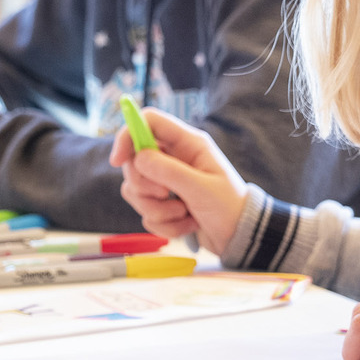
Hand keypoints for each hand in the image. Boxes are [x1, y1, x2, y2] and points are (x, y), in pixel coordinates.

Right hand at [109, 107, 247, 254]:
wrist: (241, 237)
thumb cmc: (229, 207)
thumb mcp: (201, 188)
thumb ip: (169, 171)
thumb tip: (138, 158)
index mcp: (188, 143)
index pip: (148, 122)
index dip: (128, 135)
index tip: (117, 161)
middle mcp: (174, 158)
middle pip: (134, 160)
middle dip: (144, 185)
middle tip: (165, 195)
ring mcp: (167, 181)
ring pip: (136, 189)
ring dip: (156, 209)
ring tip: (183, 213)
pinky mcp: (164, 204)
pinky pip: (145, 212)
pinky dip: (164, 224)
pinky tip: (187, 224)